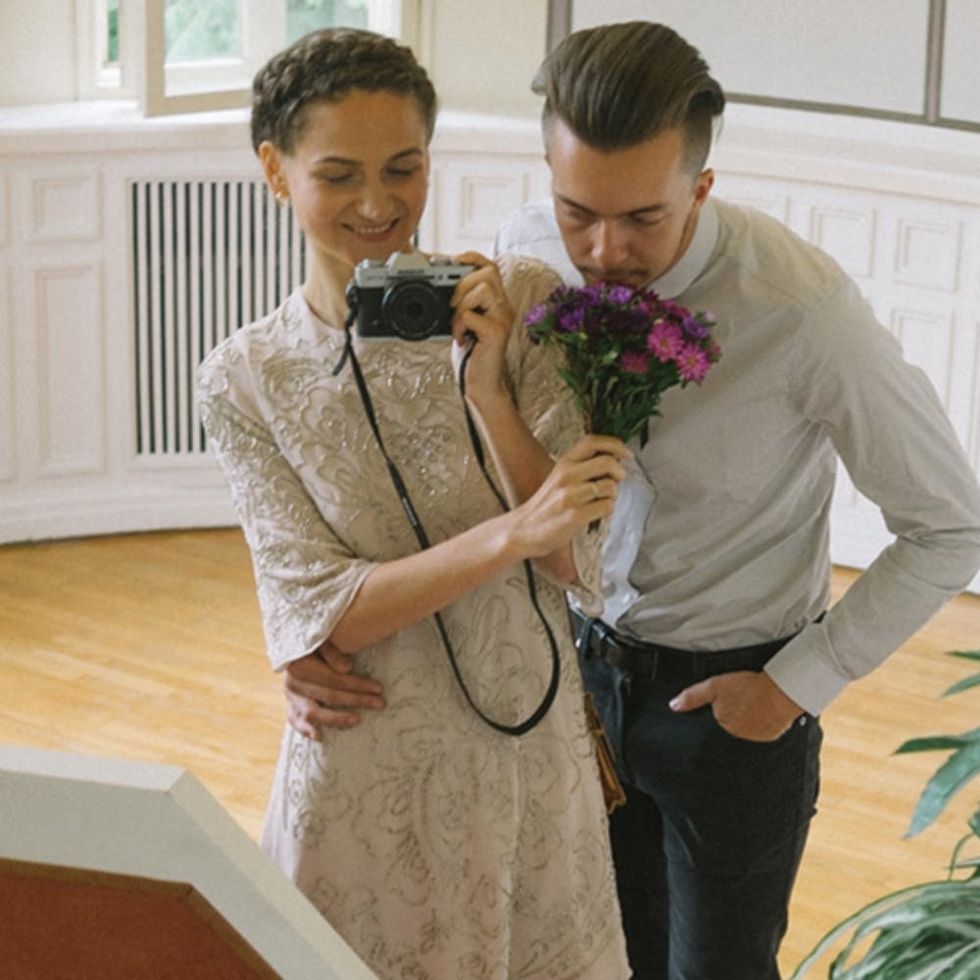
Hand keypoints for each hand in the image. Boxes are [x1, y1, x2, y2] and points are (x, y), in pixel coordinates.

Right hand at [283, 641, 385, 739]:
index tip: (379, 688)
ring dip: (336, 718)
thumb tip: (346, 668)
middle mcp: (293, 682)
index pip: (333, 678)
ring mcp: (290, 697)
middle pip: (329, 696)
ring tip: (357, 720)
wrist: (292, 649)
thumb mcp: (321, 641)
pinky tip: (319, 736)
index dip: (357, 684)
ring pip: (313, 712)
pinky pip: (295, 721)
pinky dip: (306, 730)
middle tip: (380, 703)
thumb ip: (332, 652)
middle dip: (357, 700)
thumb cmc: (313, 644)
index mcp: (301, 664)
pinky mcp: (290, 706)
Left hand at [449, 252, 514, 407]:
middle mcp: (504, 306)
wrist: (481, 385)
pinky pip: (472, 314)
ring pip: (483, 288)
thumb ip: (458, 303)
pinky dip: (459, 324)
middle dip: (463, 282)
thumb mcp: (462, 323)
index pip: (488, 265)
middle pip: (489, 271)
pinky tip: (461, 338)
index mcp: (496, 301)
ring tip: (458, 324)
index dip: (470, 258)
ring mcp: (503, 318)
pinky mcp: (498, 332)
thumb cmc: (470, 356)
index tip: (452, 262)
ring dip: (462, 303)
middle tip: (452, 305)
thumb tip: (433, 283)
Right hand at [508, 434, 630, 558]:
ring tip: (600, 502)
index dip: (615, 445)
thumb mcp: (559, 477)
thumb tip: (614, 462)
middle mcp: (567, 475)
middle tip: (617, 482)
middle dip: (620, 473)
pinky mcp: (575, 515)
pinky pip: (607, 507)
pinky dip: (607, 511)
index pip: (593, 442)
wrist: (524, 530)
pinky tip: (596, 514)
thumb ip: (582, 467)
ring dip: (612, 496)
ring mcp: (571, 495)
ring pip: (610, 486)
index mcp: (564, 463)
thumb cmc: (546, 505)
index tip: (627, 455)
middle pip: (608, 462)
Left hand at [669, 670, 803, 741]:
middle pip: (726, 733)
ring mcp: (755, 740)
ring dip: (743, 726)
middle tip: (735, 708)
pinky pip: (760, 735)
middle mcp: (737, 738)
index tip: (714, 717)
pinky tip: (760, 714)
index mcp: (722, 727)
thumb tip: (673, 706)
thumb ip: (693, 697)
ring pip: (743, 735)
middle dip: (727, 725)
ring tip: (748, 709)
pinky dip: (758, 727)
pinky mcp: (771, 738)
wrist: (781, 690)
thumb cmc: (748, 687)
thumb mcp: (714, 686)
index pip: (710, 732)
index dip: (711, 724)